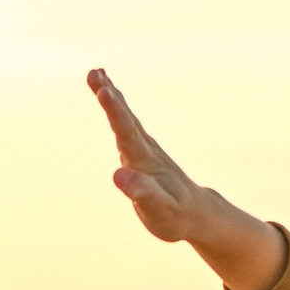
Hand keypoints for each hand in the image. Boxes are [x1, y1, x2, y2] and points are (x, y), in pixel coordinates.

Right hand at [88, 68, 288, 289]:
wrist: (196, 213)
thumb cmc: (176, 216)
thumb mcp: (159, 210)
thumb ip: (141, 192)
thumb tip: (119, 174)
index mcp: (145, 162)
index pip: (127, 132)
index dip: (114, 111)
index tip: (103, 91)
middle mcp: (145, 150)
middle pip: (125, 118)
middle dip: (109, 95)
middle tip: (93, 73)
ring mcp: (145, 148)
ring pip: (125, 117)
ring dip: (110, 95)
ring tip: (95, 73)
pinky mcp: (142, 151)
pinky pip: (126, 123)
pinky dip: (116, 107)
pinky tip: (109, 96)